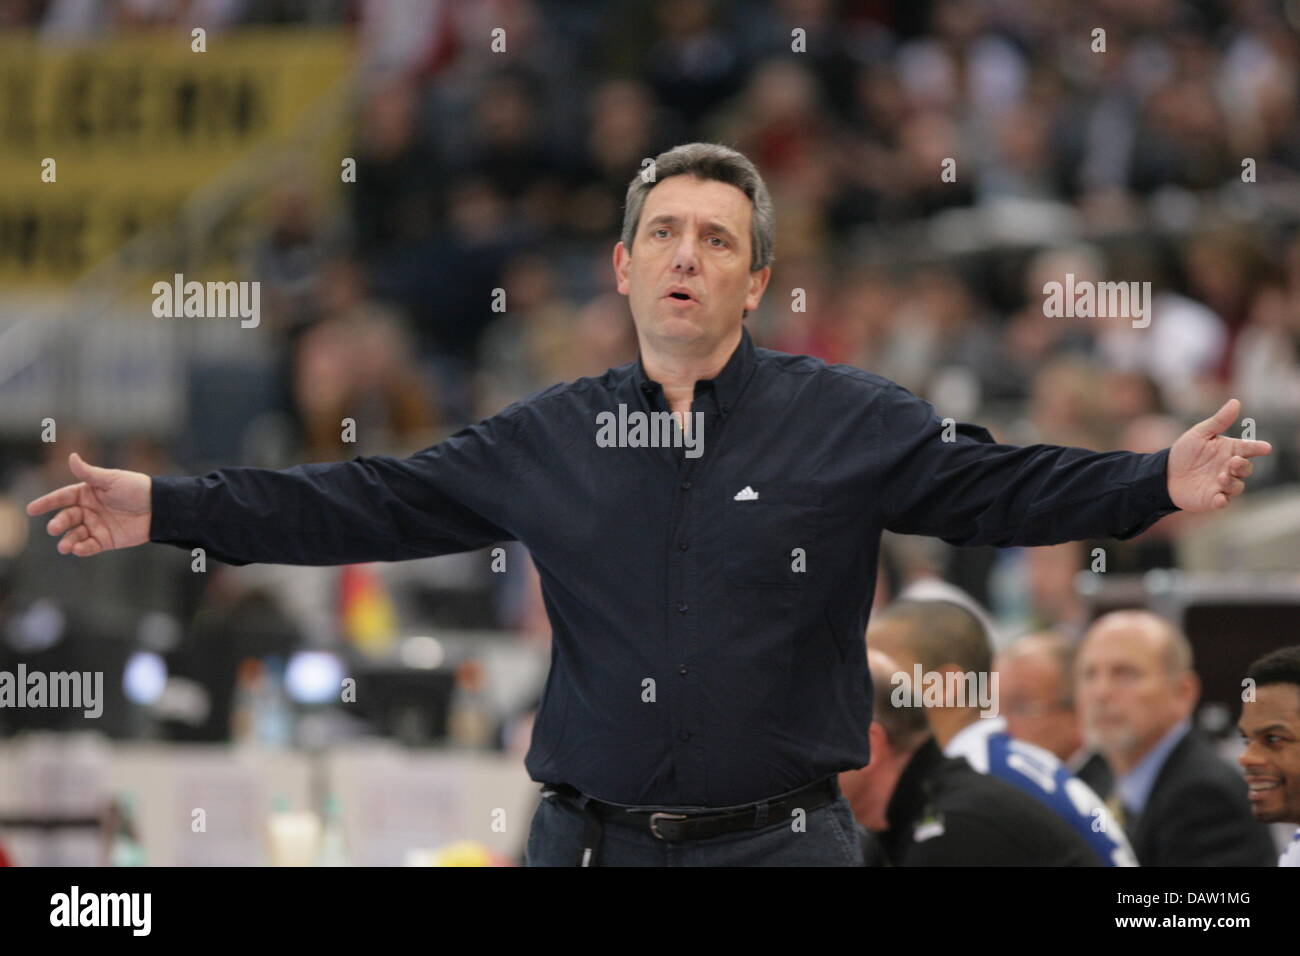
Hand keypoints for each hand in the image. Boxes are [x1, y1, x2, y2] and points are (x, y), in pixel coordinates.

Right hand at [25, 452, 151, 555]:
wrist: (160, 508)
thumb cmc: (137, 488)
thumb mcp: (112, 479)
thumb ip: (89, 473)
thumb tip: (71, 456)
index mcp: (87, 493)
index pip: (62, 497)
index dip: (47, 503)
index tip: (31, 509)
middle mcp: (88, 510)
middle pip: (67, 517)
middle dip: (58, 523)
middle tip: (53, 528)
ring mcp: (96, 526)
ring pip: (75, 534)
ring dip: (68, 540)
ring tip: (65, 546)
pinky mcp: (106, 540)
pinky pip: (90, 546)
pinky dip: (82, 548)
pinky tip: (77, 549)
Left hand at [1167, 399, 1271, 512]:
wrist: (1165, 473)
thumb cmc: (1185, 452)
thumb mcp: (1200, 433)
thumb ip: (1218, 421)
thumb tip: (1236, 402)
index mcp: (1230, 450)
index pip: (1248, 448)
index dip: (1257, 448)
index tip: (1265, 447)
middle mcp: (1229, 468)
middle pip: (1245, 469)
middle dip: (1243, 466)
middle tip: (1233, 462)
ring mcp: (1222, 484)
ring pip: (1237, 486)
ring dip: (1232, 483)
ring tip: (1222, 477)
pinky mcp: (1212, 498)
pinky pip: (1223, 502)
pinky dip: (1223, 501)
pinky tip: (1220, 499)